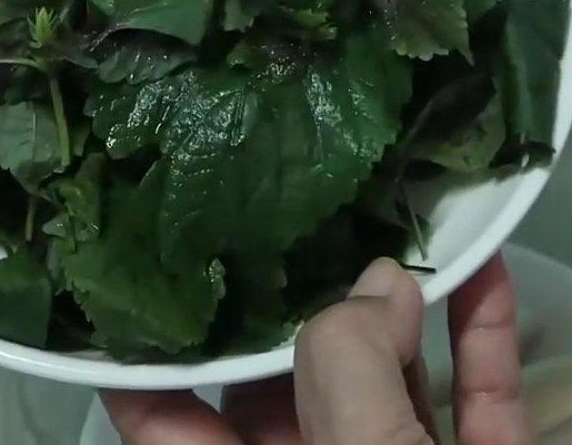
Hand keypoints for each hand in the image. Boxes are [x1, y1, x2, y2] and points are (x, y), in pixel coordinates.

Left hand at [102, 256, 530, 443]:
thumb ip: (346, 374)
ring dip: (404, 313)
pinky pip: (469, 411)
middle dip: (303, 308)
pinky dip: (479, 345)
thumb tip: (374, 286)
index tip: (166, 258)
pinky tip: (487, 274)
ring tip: (398, 239)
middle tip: (301, 223)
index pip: (161, 418)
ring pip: (385, 387)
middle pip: (281, 385)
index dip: (154, 344)